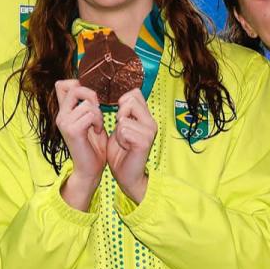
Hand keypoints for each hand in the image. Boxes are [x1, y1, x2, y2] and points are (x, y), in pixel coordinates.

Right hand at [54, 79, 106, 210]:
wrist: (90, 169)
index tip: (89, 99)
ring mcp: (64, 122)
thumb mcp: (90, 120)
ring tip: (97, 126)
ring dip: (98, 114)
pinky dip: (98, 122)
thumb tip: (89, 89)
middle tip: (97, 111)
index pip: (61, 85)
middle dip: (91, 95)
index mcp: (64, 112)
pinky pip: (90, 114)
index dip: (77, 83)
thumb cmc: (93, 146)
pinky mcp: (71, 130)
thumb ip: (86, 105)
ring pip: (87, 103)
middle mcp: (60, 115)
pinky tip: (97, 131)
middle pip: (74, 88)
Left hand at [106, 89, 156, 203]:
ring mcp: (149, 131)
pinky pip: (124, 130)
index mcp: (146, 117)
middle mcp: (151, 122)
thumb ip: (124, 113)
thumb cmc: (121, 152)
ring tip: (124, 142)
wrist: (126, 175)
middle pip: (130, 100)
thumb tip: (122, 99)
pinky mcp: (144, 141)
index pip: (135, 94)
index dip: (122, 102)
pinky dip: (120, 139)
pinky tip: (126, 147)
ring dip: (118, 131)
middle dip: (119, 115)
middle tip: (122, 132)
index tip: (121, 119)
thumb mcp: (121, 128)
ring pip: (123, 118)